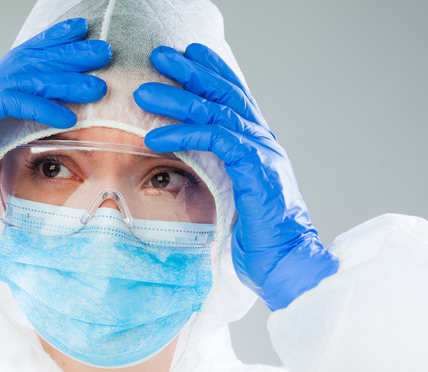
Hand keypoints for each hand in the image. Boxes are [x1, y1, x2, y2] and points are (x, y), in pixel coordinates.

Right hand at [0, 18, 111, 276]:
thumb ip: (18, 138)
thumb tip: (57, 134)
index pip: (21, 62)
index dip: (52, 43)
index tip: (82, 32)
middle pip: (25, 63)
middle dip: (67, 54)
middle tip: (104, 51)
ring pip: (19, 79)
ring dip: (62, 79)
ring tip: (96, 86)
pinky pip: (5, 106)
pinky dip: (39, 107)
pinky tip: (66, 115)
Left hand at [134, 44, 337, 309]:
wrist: (285, 262)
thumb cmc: (257, 234)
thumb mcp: (231, 194)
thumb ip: (216, 170)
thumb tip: (184, 163)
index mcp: (256, 143)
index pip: (232, 96)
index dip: (210, 70)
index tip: (185, 52)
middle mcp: (261, 140)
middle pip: (223, 94)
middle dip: (190, 71)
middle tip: (159, 55)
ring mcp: (260, 152)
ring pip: (216, 112)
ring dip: (176, 99)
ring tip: (142, 93)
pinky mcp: (255, 169)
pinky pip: (215, 140)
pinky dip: (183, 133)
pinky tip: (155, 135)